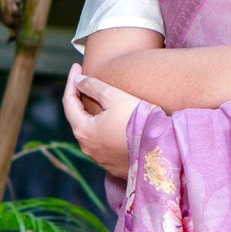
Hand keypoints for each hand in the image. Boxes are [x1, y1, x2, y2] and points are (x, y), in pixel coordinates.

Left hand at [63, 64, 138, 179]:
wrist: (161, 150)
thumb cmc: (136, 120)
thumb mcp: (114, 96)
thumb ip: (93, 86)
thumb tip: (79, 81)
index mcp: (83, 131)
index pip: (69, 102)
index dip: (71, 82)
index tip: (77, 65)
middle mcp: (87, 148)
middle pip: (78, 119)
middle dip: (79, 99)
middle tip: (85, 80)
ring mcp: (100, 159)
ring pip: (92, 133)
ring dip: (92, 116)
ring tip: (99, 100)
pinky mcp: (114, 165)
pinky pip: (104, 144)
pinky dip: (104, 130)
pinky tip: (114, 122)